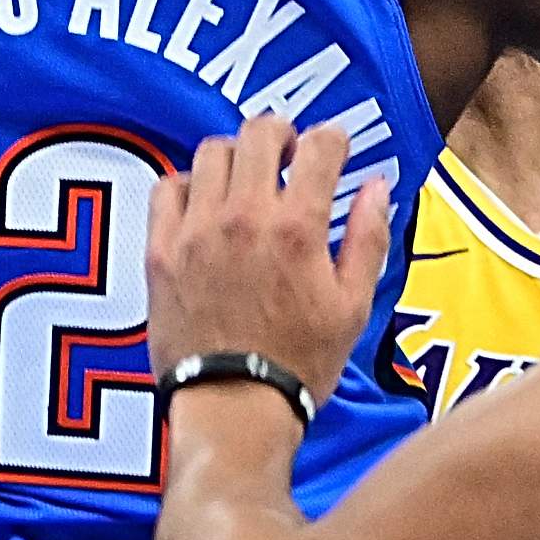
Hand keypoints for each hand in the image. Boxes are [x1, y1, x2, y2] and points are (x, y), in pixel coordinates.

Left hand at [146, 116, 393, 410]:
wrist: (233, 407)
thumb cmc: (298, 364)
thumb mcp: (354, 306)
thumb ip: (369, 238)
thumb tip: (377, 187)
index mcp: (297, 229)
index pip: (320, 146)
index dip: (334, 138)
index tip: (335, 148)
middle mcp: (244, 218)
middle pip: (259, 132)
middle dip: (283, 133)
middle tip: (290, 154)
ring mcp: (196, 231)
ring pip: (212, 152)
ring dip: (237, 156)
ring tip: (247, 179)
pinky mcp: (161, 250)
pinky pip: (167, 187)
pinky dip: (188, 183)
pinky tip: (203, 203)